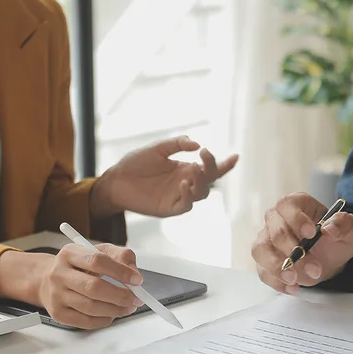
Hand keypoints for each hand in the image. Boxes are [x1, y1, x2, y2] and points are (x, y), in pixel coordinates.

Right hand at [38, 243, 144, 328]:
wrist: (47, 279)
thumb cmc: (78, 265)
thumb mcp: (98, 251)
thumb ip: (119, 256)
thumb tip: (133, 273)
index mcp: (70, 253)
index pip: (97, 261)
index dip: (120, 272)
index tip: (137, 280)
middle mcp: (59, 274)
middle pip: (94, 287)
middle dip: (120, 295)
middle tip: (136, 299)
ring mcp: (56, 295)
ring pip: (91, 307)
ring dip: (115, 309)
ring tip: (128, 307)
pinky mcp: (58, 314)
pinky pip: (86, 321)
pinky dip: (104, 319)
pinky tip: (111, 314)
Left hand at [90, 136, 238, 217]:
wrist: (116, 180)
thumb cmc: (136, 163)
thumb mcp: (157, 148)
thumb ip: (177, 144)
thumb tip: (198, 145)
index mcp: (185, 169)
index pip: (210, 168)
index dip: (224, 165)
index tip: (236, 157)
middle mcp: (186, 183)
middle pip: (209, 180)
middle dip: (212, 168)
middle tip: (204, 155)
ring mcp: (179, 196)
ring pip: (201, 194)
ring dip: (201, 182)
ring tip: (193, 169)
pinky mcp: (169, 208)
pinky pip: (185, 205)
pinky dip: (187, 195)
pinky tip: (183, 184)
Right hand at [251, 193, 352, 294]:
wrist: (330, 258)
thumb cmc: (335, 239)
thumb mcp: (349, 230)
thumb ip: (345, 224)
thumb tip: (330, 228)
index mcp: (295, 204)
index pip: (286, 205)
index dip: (296, 219)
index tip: (311, 234)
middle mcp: (275, 219)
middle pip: (275, 232)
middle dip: (294, 252)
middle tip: (314, 268)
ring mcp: (266, 240)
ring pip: (260, 251)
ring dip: (277, 267)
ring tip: (295, 279)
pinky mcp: (264, 260)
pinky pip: (262, 271)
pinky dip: (276, 282)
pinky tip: (293, 288)